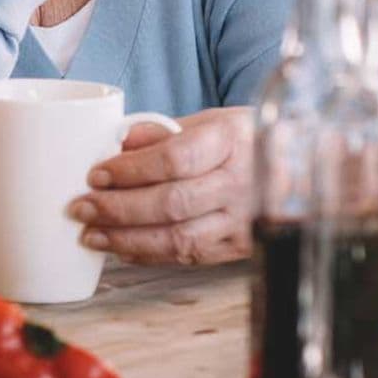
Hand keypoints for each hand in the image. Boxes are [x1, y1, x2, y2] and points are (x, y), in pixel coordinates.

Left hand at [67, 108, 252, 265]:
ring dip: (128, 240)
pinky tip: (122, 249)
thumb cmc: (242, 140)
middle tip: (81, 208)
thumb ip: (161, 131)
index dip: (131, 170)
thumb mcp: (207, 121)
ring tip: (91, 235)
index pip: (174, 159)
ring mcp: (245, 219)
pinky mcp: (241, 246)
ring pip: (180, 237)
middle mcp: (242, 182)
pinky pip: (191, 256)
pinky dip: (151, 254)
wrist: (296, 166)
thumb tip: (115, 140)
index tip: (95, 175)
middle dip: (119, 209)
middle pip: (172, 203)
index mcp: (230, 140)